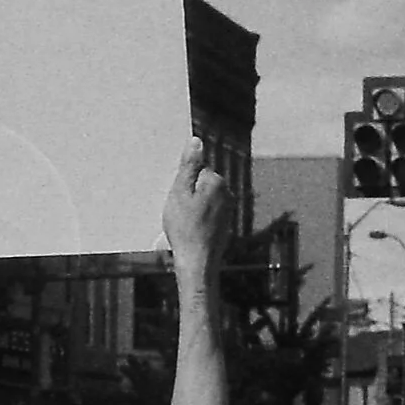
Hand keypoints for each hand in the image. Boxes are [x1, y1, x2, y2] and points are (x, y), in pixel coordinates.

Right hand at [161, 139, 231, 283]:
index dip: (182, 183)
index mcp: (216, 182)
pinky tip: (190, 231)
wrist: (198, 263)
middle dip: (188, 194)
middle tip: (178, 212)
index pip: (196, 170)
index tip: (177, 198)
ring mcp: (227, 210)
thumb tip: (196, 141)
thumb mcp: (179, 193)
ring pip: (203, 200)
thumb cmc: (185, 229)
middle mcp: (226, 193)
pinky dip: (198, 220)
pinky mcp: (225, 224)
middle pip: (201, 184)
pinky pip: (208, 214)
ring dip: (192, 208)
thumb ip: (189, 166)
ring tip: (183, 224)